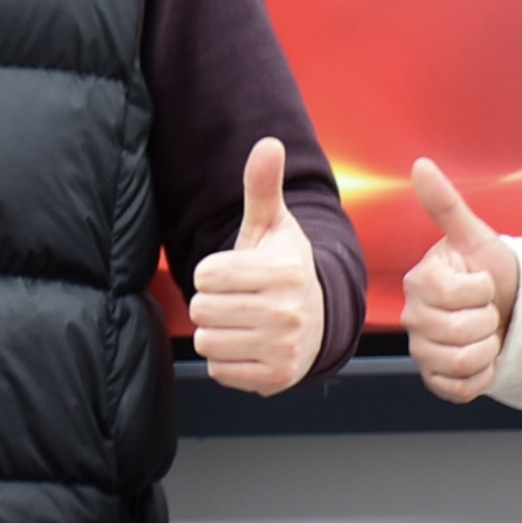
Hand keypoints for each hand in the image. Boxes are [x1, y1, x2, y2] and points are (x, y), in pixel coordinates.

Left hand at [187, 138, 324, 395]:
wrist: (319, 318)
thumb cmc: (284, 266)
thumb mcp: (273, 225)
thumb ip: (262, 186)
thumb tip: (268, 143)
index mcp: (283, 271)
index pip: (206, 273)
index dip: (213, 271)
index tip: (237, 272)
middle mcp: (287, 312)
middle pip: (202, 308)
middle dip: (212, 302)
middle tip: (239, 299)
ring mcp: (284, 349)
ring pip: (207, 341)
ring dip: (216, 332)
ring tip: (244, 321)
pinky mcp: (276, 379)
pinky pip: (218, 371)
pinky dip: (226, 361)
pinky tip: (249, 345)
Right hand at [402, 158, 521, 401]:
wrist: (509, 309)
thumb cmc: (490, 272)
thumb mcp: (475, 237)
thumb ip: (445, 204)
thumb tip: (421, 164)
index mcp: (418, 282)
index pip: (454, 294)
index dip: (481, 290)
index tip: (481, 282)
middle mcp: (413, 318)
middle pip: (457, 332)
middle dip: (486, 320)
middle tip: (485, 310)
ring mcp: (422, 351)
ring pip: (460, 361)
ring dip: (487, 348)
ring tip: (485, 332)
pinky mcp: (436, 379)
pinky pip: (459, 388)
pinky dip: (481, 376)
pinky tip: (482, 358)